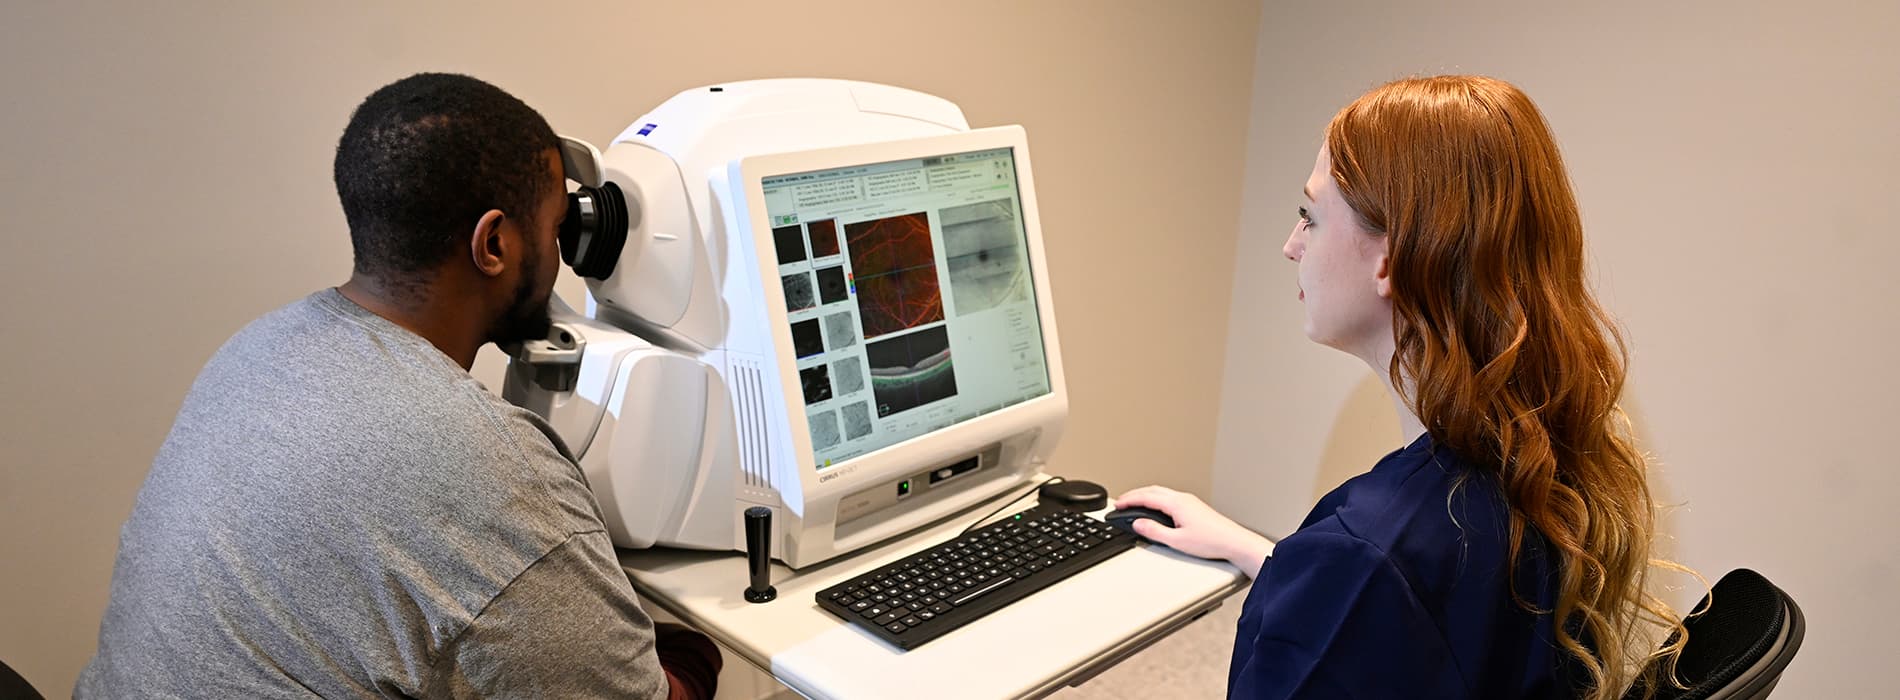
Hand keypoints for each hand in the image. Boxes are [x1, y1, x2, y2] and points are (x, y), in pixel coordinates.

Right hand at [1114, 485, 1273, 577]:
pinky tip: (1154, 508)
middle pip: (1152, 490)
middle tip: (1121, 503)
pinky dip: (1155, 499)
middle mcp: (1183, 498)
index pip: (1146, 497)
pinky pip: (1169, 497)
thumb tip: (1138, 524)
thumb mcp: (1177, 540)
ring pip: (1161, 492)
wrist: (1234, 542)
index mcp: (1176, 503)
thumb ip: (1155, 531)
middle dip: (1134, 495)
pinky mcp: (1194, 506)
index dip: (1129, 500)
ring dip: (1145, 495)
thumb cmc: (1211, 541)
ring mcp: (1189, 501)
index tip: (1117, 505)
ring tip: (1134, 504)